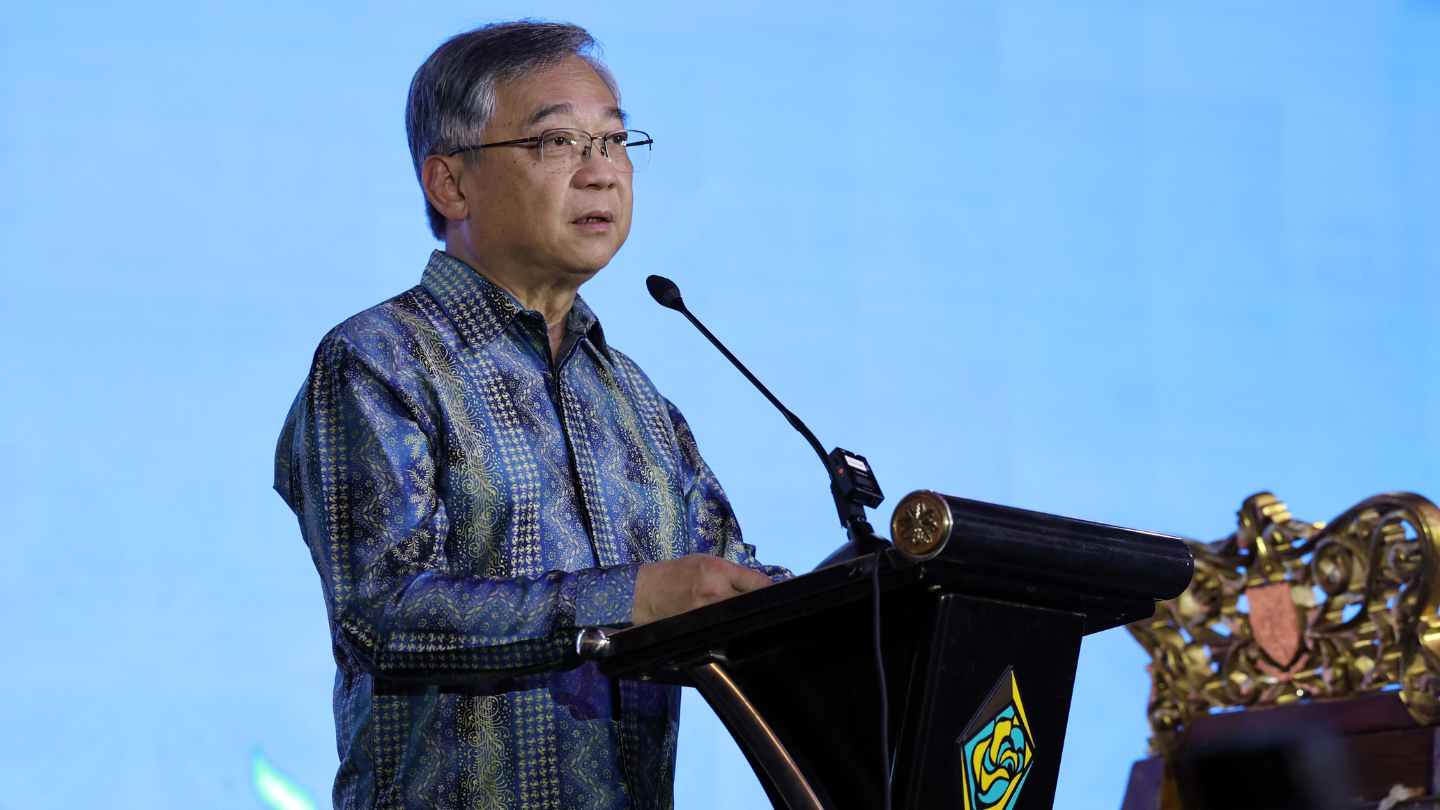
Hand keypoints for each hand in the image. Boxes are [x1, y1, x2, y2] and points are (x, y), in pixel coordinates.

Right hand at [631, 553, 772, 624]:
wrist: (642, 593)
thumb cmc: (673, 574)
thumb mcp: (703, 563)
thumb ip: (731, 574)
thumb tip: (759, 587)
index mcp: (717, 570)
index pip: (759, 583)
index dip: (771, 590)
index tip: (777, 594)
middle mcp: (714, 592)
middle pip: (754, 604)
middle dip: (761, 607)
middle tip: (766, 610)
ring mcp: (707, 614)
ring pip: (741, 621)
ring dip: (746, 620)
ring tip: (744, 619)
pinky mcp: (698, 630)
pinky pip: (724, 632)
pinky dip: (729, 630)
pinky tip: (728, 629)